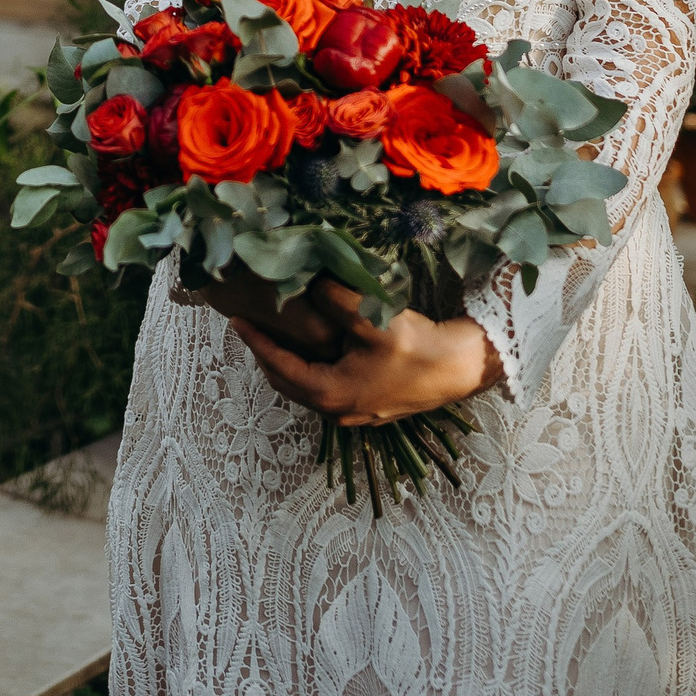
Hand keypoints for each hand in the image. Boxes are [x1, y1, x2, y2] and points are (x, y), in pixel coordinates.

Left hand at [228, 278, 503, 426]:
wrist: (459, 369)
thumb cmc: (416, 347)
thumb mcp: (371, 318)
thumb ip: (334, 299)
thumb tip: (306, 281)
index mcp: (330, 392)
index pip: (278, 365)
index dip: (255, 342)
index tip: (236, 320)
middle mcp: (337, 410)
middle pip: (287, 381)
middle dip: (267, 354)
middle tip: (252, 326)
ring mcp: (353, 414)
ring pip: (306, 388)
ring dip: (288, 363)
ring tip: (277, 334)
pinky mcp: (368, 408)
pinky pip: (325, 389)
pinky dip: (310, 370)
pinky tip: (314, 349)